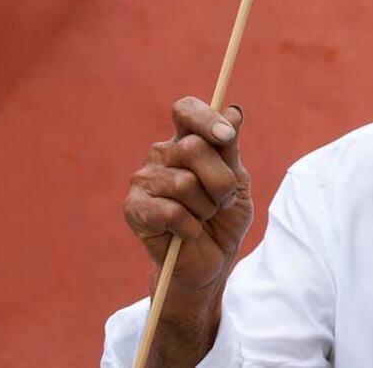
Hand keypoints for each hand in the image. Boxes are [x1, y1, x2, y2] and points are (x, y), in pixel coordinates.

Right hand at [124, 97, 252, 353]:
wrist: (213, 261)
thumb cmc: (225, 218)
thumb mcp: (238, 181)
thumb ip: (230, 149)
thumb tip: (234, 111)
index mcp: (187, 141)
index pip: (186, 110)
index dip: (205, 119)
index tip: (227, 136)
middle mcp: (162, 154)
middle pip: (194, 147)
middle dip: (221, 180)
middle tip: (223, 201)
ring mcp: (144, 180)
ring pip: (184, 182)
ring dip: (207, 207)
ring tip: (204, 217)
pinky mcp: (134, 209)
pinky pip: (171, 211)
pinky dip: (191, 227)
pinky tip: (189, 232)